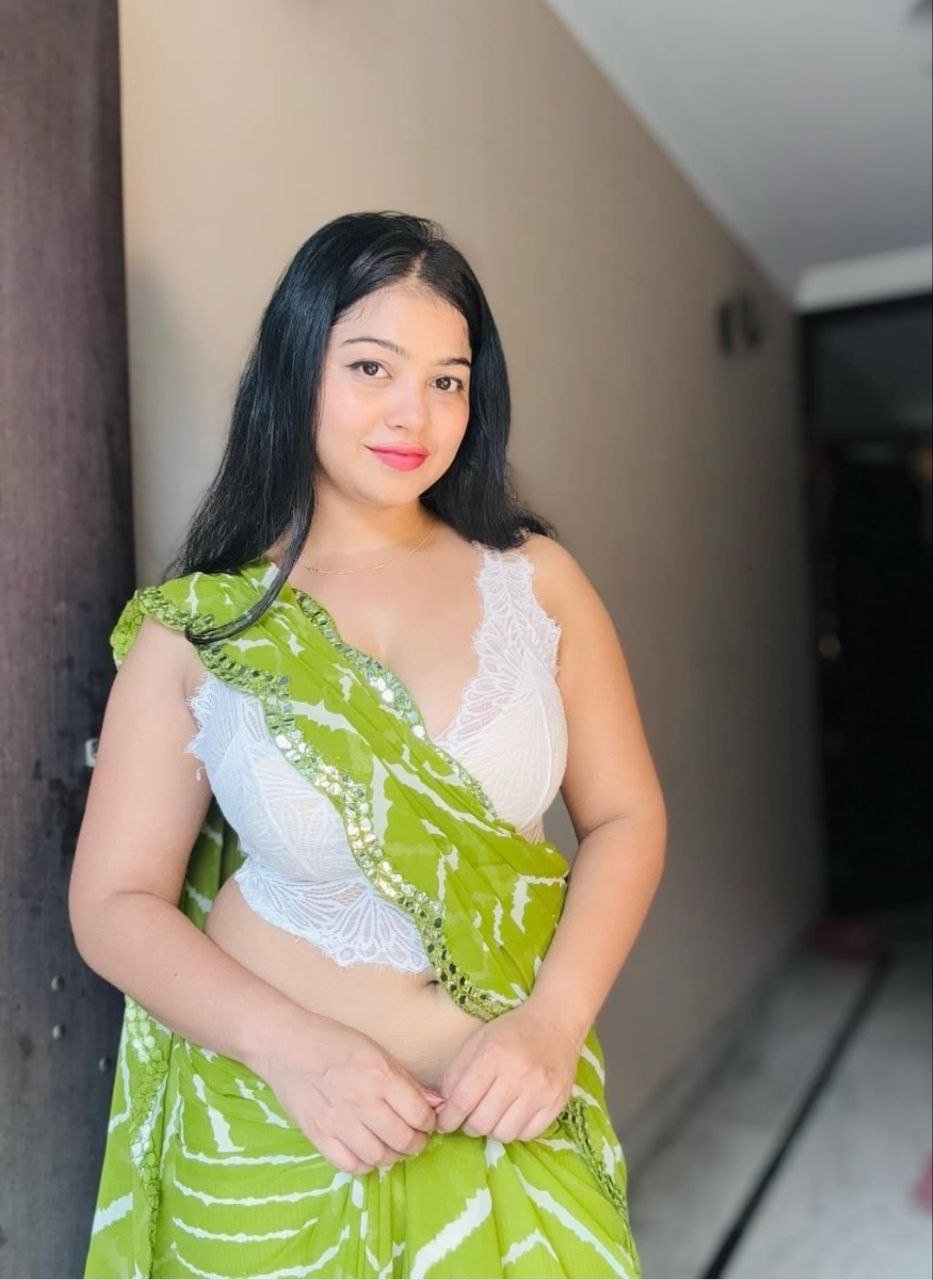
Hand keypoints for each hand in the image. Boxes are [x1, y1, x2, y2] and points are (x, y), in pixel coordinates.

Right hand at [256, 1011, 441, 1174]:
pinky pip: (350, 1165)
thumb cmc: (336, 1043)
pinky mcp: (319, 1136)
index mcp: (380, 1076)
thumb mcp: (378, 1052)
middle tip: (414, 1138)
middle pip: (403, 1140)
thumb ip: (407, 1081)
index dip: (429, 1122)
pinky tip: (367, 1152)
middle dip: (416, 1143)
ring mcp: (338, 1122)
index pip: (419, 1115)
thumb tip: (436, 1105)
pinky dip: (364, 1164)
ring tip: (392, 1146)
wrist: (288, 1046)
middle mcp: (362, 1102)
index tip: (426, 1121)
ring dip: (392, 1156)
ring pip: (379, 1158)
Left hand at [433, 1000, 583, 1142]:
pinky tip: (513, 1114)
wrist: (555, 1022)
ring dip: (492, 1129)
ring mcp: (540, 1091)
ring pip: (503, 1133)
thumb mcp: (477, 1041)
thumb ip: (456, 1072)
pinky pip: (526, 1134)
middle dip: (469, 1125)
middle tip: (470, 1118)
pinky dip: (515, 1130)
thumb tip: (444, 1107)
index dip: (448, 1118)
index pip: (462, 1100)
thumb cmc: (511, 1031)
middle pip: (482, 1122)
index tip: (444, 1124)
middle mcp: (518, 1074)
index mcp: (494, 1054)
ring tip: (492, 1114)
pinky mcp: (556, 1103)